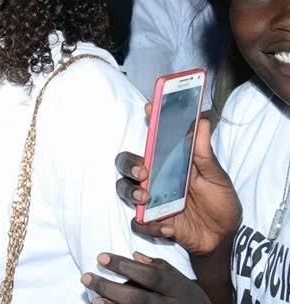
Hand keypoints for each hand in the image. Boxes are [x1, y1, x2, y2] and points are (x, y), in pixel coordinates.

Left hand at [81, 252, 209, 303]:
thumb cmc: (186, 297)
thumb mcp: (179, 279)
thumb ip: (158, 266)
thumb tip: (135, 255)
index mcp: (176, 289)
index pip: (149, 276)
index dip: (124, 266)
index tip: (100, 256)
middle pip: (136, 298)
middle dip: (108, 288)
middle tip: (85, 277)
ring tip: (93, 298)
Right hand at [115, 107, 240, 254]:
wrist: (223, 239)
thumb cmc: (221, 204)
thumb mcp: (218, 179)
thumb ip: (206, 155)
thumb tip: (202, 121)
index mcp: (170, 164)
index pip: (153, 140)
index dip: (149, 121)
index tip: (150, 108)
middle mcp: (155, 179)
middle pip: (127, 164)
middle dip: (128, 165)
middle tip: (142, 173)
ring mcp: (151, 201)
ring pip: (124, 189)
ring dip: (130, 193)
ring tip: (147, 199)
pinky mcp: (152, 223)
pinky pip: (138, 222)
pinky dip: (148, 225)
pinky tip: (167, 228)